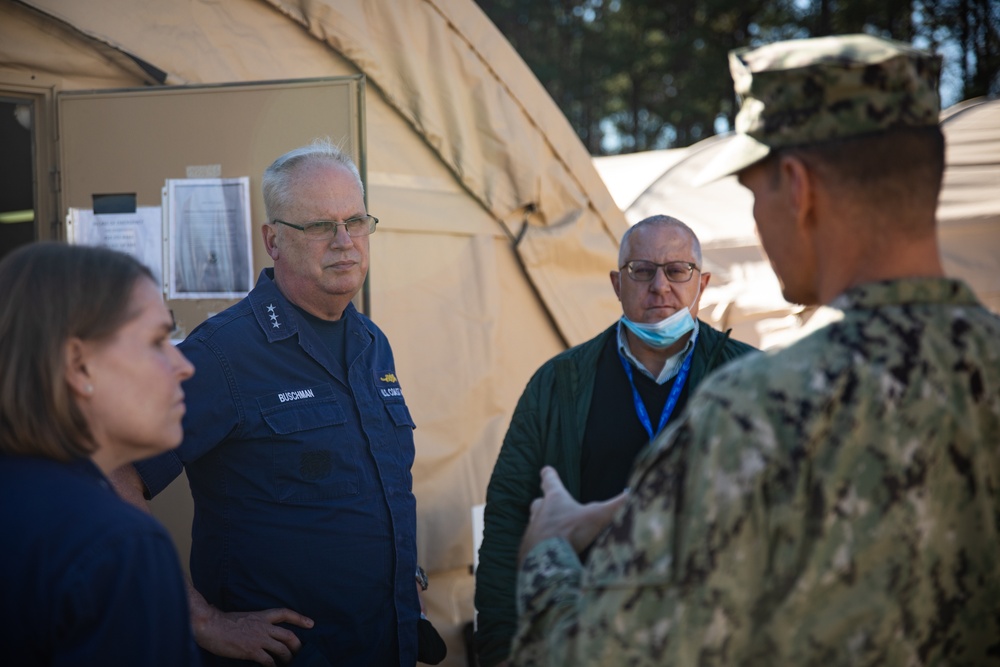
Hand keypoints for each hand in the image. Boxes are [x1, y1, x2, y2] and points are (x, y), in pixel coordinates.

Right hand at [193, 605, 313, 665]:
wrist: (210, 626)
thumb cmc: (222, 622)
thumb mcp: (243, 616)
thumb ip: (253, 622)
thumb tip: (254, 627)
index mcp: (261, 616)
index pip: (285, 613)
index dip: (300, 618)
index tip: (311, 623)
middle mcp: (263, 626)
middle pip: (288, 635)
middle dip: (297, 645)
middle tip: (301, 652)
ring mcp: (258, 638)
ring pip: (282, 649)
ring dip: (288, 658)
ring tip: (289, 664)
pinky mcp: (251, 651)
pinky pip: (268, 661)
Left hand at [518, 466, 627, 563]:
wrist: (547, 559)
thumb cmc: (572, 532)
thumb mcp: (599, 516)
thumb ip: (618, 505)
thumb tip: (634, 493)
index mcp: (555, 498)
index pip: (550, 480)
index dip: (549, 474)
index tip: (546, 469)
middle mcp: (541, 511)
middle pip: (539, 502)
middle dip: (544, 502)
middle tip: (550, 504)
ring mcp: (533, 529)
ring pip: (536, 522)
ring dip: (544, 525)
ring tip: (554, 531)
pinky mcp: (529, 547)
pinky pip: (534, 543)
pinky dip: (541, 545)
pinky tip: (550, 552)